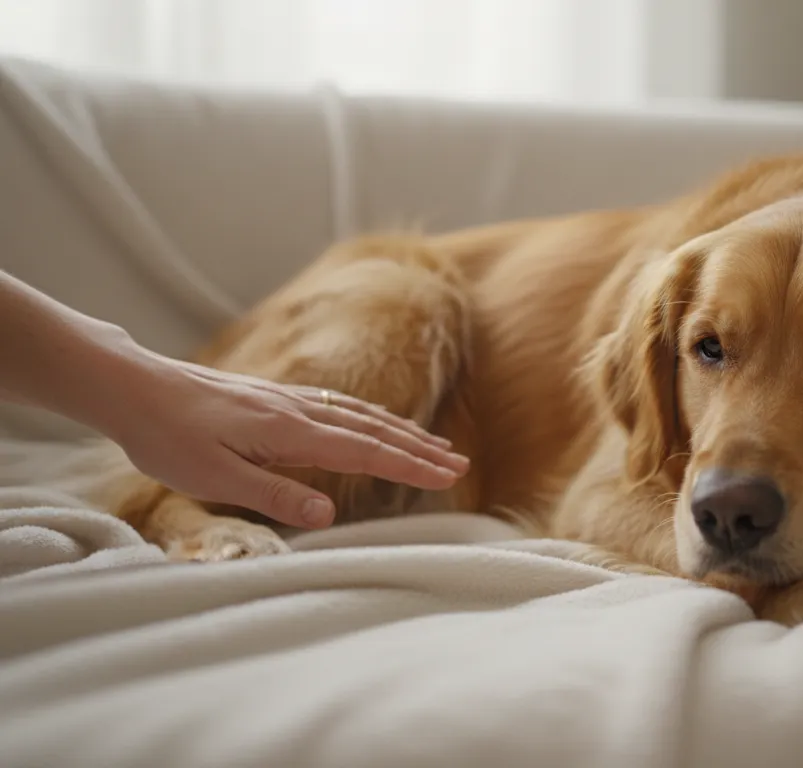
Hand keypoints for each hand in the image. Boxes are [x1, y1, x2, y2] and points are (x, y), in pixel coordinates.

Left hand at [105, 356, 468, 528]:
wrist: (134, 386)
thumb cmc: (167, 436)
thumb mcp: (214, 477)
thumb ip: (274, 494)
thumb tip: (327, 514)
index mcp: (290, 432)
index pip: (364, 452)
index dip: (409, 466)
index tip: (448, 477)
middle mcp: (298, 411)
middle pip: (373, 429)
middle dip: (419, 448)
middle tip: (459, 463)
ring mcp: (289, 400)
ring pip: (359, 415)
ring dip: (401, 430)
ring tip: (434, 443)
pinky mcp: (275, 398)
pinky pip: (339, 406)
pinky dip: (371, 417)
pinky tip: (375, 421)